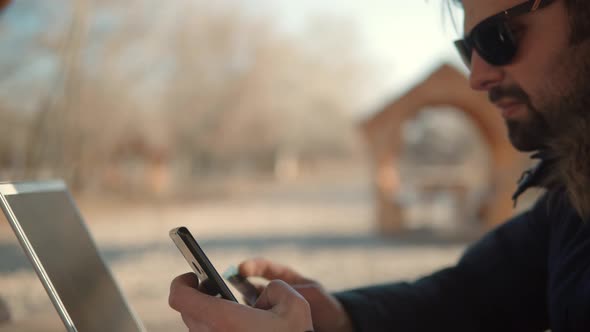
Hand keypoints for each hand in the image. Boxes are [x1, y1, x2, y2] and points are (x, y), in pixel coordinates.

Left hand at [169, 273, 312, 331]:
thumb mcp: (294, 305)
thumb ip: (274, 288)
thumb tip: (265, 296)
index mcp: (224, 320)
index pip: (180, 297)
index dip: (182, 282)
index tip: (193, 276)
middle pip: (188, 312)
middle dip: (199, 297)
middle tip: (215, 290)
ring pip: (198, 328)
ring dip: (209, 316)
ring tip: (230, 311)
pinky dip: (218, 329)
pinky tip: (237, 327)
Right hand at [239, 258, 353, 331]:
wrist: (335, 329)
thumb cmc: (327, 308)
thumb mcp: (313, 294)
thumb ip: (295, 290)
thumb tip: (272, 293)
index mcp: (288, 278)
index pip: (266, 267)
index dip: (253, 266)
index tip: (241, 269)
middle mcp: (277, 292)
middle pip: (253, 286)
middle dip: (241, 286)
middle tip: (231, 287)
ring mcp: (273, 308)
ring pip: (253, 303)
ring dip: (245, 304)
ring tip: (236, 305)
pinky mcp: (272, 321)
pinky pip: (259, 317)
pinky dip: (252, 317)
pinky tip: (248, 319)